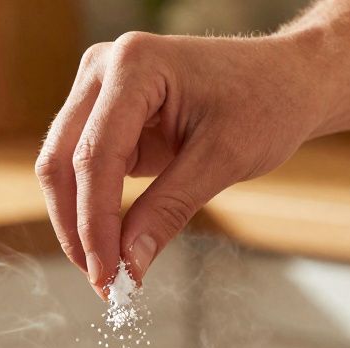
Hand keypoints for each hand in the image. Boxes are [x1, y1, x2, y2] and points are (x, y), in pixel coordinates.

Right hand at [36, 32, 325, 293]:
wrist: (288, 80)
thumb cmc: (266, 102)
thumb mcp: (222, 159)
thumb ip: (168, 209)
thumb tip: (128, 263)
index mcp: (134, 64)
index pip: (95, 156)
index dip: (95, 223)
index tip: (107, 274)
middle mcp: (105, 68)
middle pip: (62, 160)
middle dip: (77, 227)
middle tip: (102, 280)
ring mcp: (100, 89)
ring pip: (62, 166)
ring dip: (78, 222)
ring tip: (107, 270)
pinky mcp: (105, 115)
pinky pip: (82, 168)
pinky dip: (92, 209)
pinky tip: (112, 245)